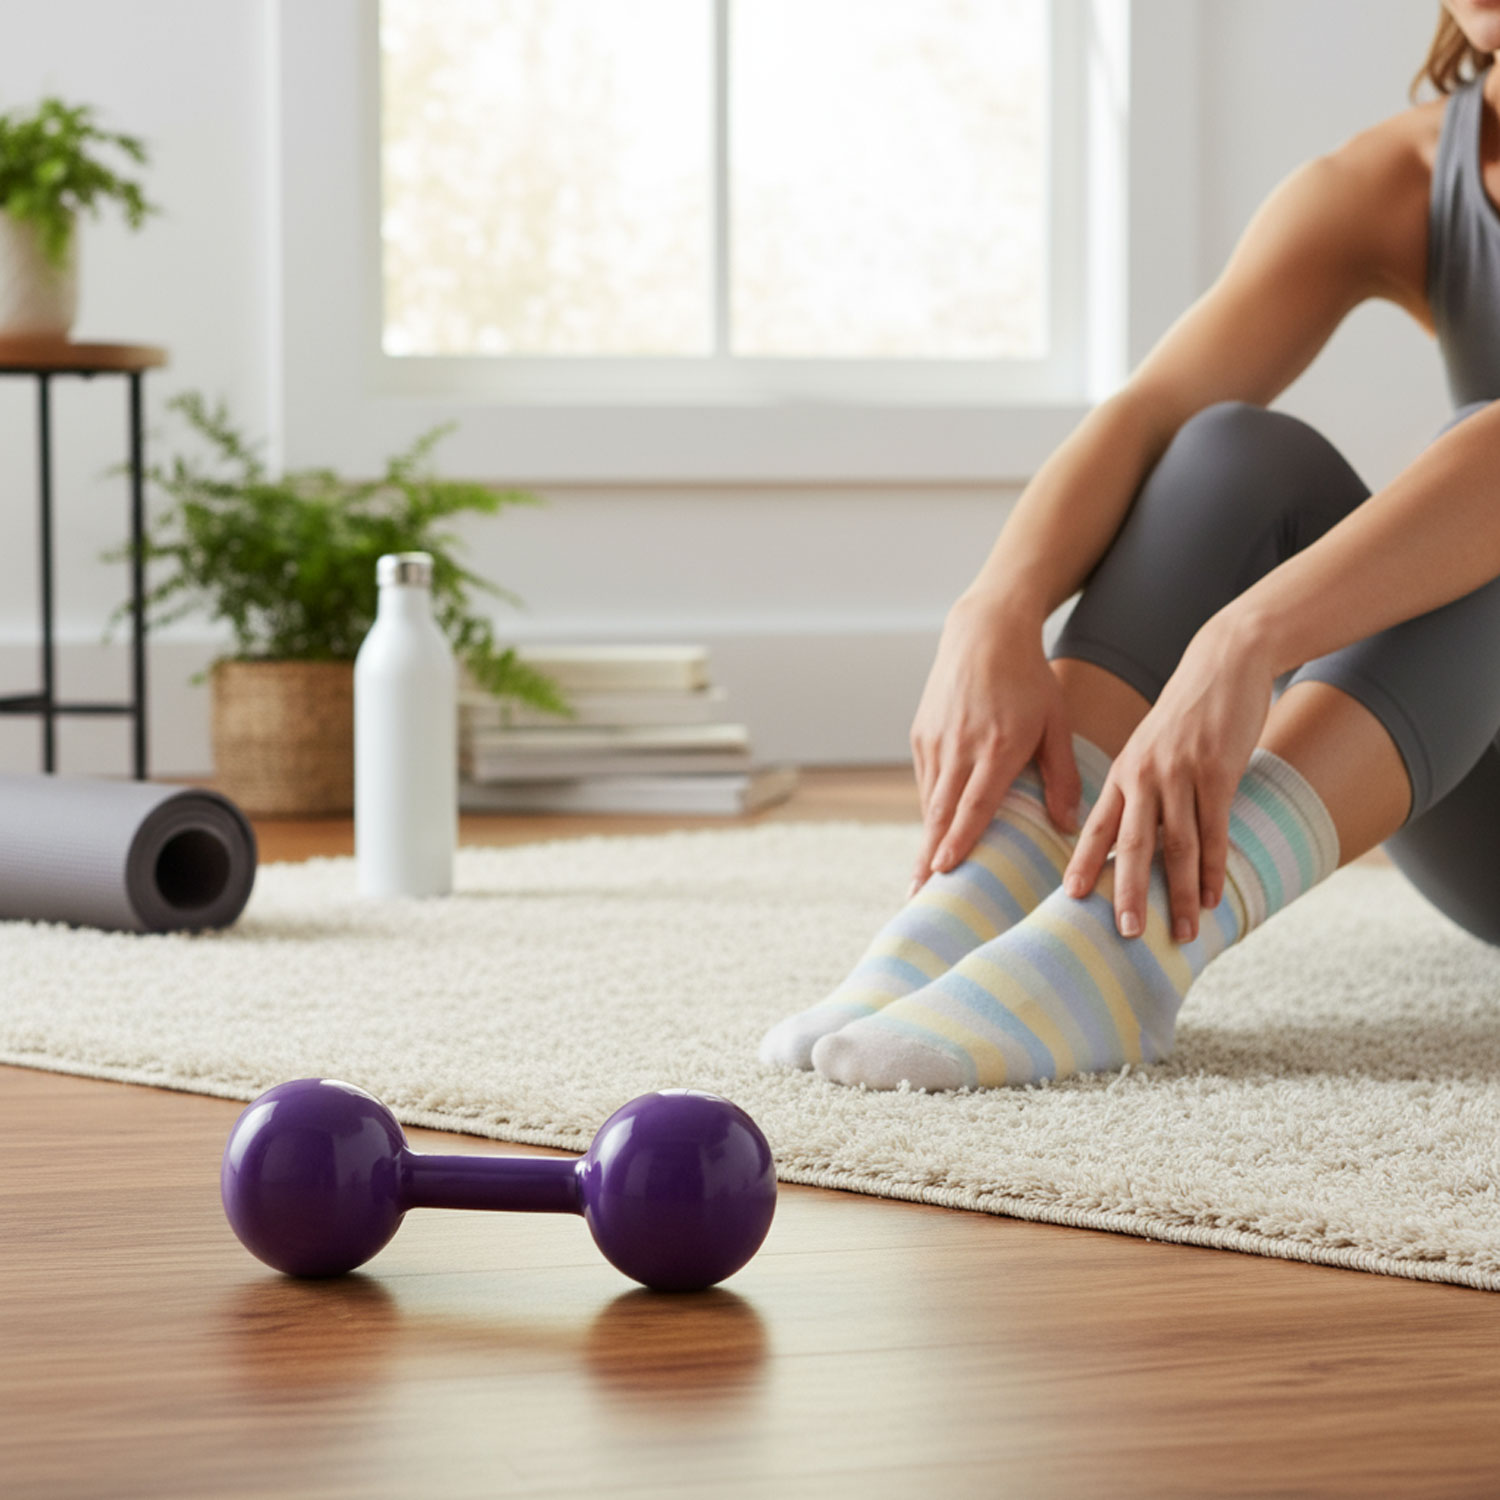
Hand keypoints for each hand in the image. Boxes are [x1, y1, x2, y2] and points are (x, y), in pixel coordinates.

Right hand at [909, 592, 1081, 894]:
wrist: (983, 634)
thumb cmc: (1029, 679)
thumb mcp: (1055, 721)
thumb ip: (1060, 774)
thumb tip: (1067, 825)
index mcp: (998, 745)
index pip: (974, 802)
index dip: (959, 839)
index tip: (945, 870)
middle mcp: (961, 745)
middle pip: (940, 811)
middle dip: (928, 856)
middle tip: (919, 893)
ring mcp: (936, 739)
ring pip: (929, 799)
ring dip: (926, 838)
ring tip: (923, 876)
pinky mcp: (921, 734)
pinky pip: (926, 780)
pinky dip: (930, 808)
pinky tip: (934, 832)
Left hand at [1063, 613, 1276, 940]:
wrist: (1224, 662)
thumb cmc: (1186, 713)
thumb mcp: (1150, 748)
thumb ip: (1141, 789)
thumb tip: (1135, 838)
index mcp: (1122, 773)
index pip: (1097, 827)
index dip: (1084, 863)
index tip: (1070, 898)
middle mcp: (1143, 776)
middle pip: (1131, 844)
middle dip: (1127, 891)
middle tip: (1125, 933)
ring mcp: (1180, 774)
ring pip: (1177, 845)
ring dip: (1181, 893)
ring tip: (1181, 933)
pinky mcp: (1218, 771)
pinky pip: (1215, 829)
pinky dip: (1215, 868)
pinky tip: (1215, 897)